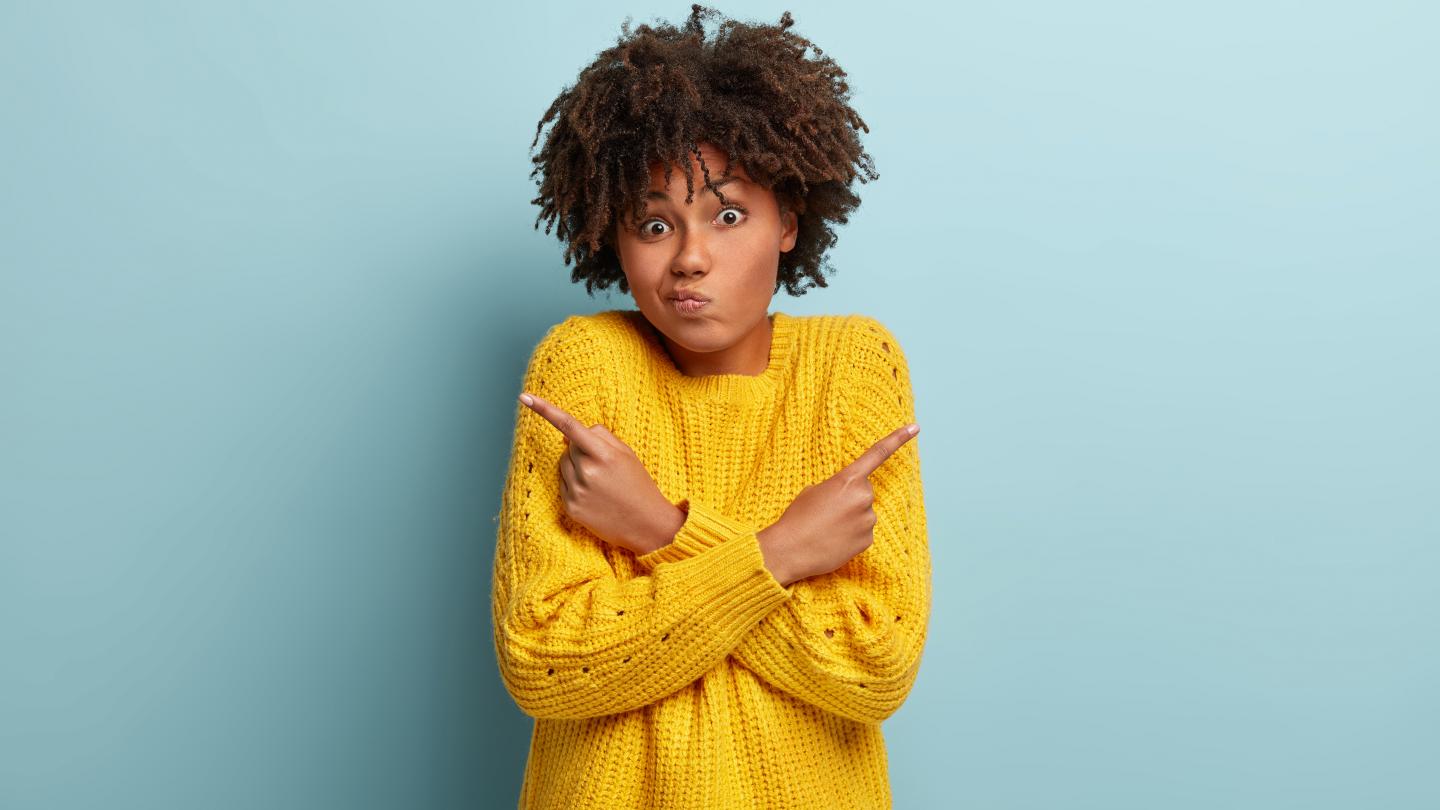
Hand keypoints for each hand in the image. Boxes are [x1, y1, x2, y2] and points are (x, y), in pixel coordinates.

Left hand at [519, 392, 682, 555]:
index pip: (569, 425)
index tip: (525, 397)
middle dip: (581, 450)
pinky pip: (563, 483)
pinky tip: (594, 495)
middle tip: (605, 467)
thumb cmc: (637, 483)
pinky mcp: (570, 507)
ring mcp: (577, 491)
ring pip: (563, 464)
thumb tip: (566, 435)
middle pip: (568, 447)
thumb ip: (598, 436)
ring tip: (600, 482)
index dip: (545, 409)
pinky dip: (575, 484)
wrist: (646, 524)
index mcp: (603, 454)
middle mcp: (587, 472)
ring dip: (576, 466)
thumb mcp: (626, 452)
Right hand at [757, 423, 918, 585]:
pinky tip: (833, 540)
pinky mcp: (868, 540)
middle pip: (864, 492)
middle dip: (850, 498)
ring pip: (863, 513)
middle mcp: (863, 497)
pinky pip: (863, 532)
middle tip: (827, 511)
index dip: (898, 439)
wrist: (790, 550)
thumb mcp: (813, 491)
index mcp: (848, 479)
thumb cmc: (797, 518)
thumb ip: (836, 487)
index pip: (877, 454)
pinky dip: (851, 535)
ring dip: (850, 518)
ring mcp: (868, 520)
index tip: (915, 428)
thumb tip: (848, 498)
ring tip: (827, 528)